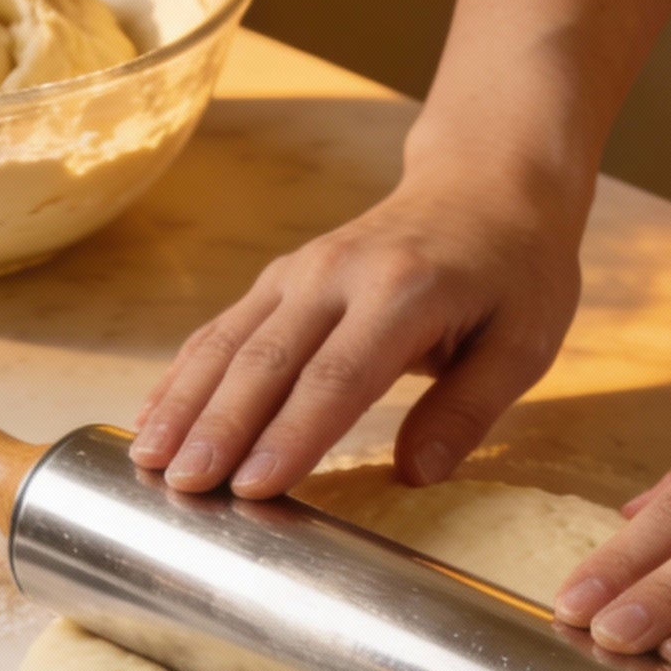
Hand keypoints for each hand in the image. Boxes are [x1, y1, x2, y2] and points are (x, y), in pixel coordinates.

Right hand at [131, 161, 583, 496]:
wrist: (485, 183)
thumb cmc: (514, 272)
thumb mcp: (523, 343)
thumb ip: (470, 409)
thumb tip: (417, 475)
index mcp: (404, 292)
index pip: (338, 376)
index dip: (292, 435)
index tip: (253, 487)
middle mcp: (338, 275)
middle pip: (266, 361)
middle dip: (219, 428)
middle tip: (183, 487)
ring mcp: (300, 271)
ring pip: (228, 342)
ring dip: (183, 403)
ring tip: (146, 461)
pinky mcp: (280, 278)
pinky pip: (222, 329)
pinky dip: (183, 374)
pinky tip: (152, 418)